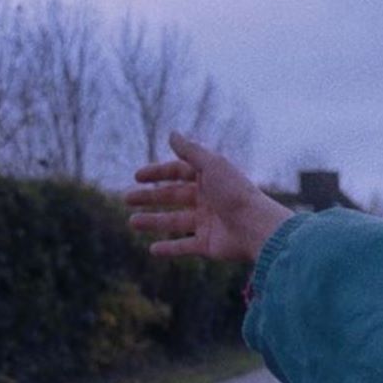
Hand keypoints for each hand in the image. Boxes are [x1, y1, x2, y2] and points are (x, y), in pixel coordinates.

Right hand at [126, 132, 292, 261]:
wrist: (256, 227)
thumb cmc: (235, 193)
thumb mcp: (212, 165)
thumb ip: (190, 151)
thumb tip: (172, 133)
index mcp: (211, 179)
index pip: (179, 173)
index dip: (158, 173)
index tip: (137, 176)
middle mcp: (209, 200)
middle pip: (174, 197)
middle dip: (150, 197)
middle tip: (126, 198)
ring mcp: (209, 223)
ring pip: (175, 222)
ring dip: (153, 222)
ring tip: (131, 222)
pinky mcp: (209, 245)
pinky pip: (185, 246)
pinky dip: (169, 249)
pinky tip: (152, 249)